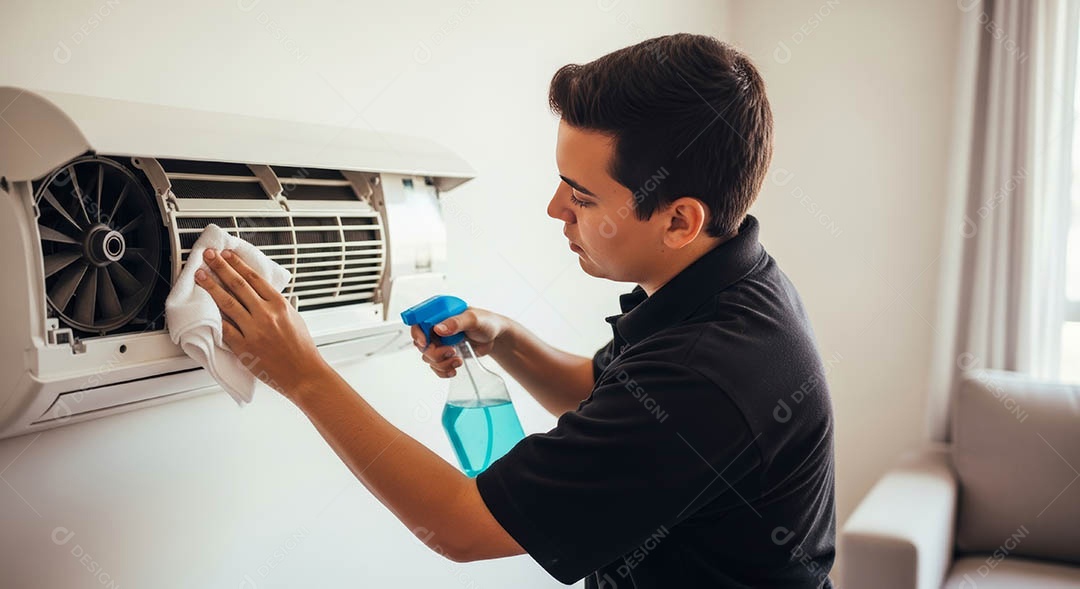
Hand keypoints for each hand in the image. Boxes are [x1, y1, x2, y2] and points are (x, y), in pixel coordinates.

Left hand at [195, 247, 329, 398]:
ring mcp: (254, 330)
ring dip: (211, 286)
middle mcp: (266, 314)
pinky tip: (204, 307)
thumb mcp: (295, 318)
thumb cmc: (302, 349)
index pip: (254, 277)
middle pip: (238, 285)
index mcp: (280, 305)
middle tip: (208, 256)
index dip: (238, 264)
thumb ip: (278, 305)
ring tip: (200, 276)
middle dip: (220, 267)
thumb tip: (263, 293)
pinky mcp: (244, 347)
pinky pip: (225, 328)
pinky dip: (214, 317)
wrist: (304, 374)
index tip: (227, 255)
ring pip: (227, 303)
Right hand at [411, 307, 509, 377]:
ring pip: (428, 358)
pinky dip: (443, 371)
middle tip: (451, 352)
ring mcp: (440, 342)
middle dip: (435, 353)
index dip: (418, 334)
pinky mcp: (445, 355)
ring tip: (458, 360)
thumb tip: (438, 329)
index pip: (418, 322)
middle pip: (422, 344)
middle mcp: (436, 328)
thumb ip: (456, 322)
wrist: (496, 337)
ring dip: (441, 363)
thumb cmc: (486, 322)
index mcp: (439, 314)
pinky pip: (435, 367)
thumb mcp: (473, 319)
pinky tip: (454, 369)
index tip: (426, 344)